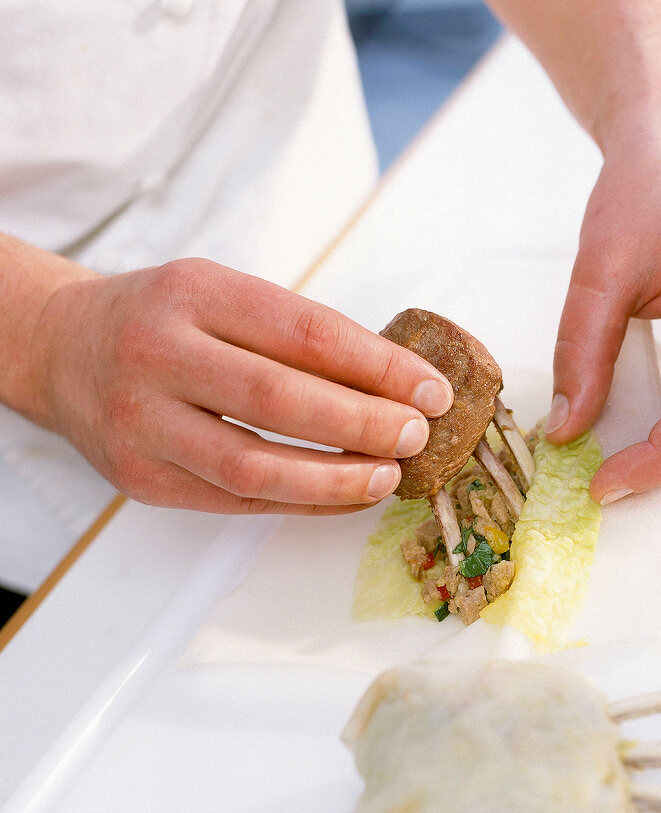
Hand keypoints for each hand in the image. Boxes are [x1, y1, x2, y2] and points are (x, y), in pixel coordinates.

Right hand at [32, 259, 452, 513]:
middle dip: (364, 425)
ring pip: (255, 468)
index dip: (380, 367)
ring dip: (336, 479)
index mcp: (192, 293)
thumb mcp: (220, 295)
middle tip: (415, 436)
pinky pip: (237, 503)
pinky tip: (344, 496)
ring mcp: (142, 424)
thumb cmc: (162, 320)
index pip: (305, 333)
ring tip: (387, 476)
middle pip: (281, 401)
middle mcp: (158, 355)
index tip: (431, 390)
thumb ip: (296, 333)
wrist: (63, 350)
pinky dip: (302, 504)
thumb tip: (397, 382)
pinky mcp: (141, 480)